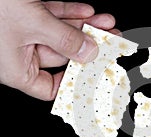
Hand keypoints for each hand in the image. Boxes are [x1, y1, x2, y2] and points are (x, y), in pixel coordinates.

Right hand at [0, 0, 116, 99]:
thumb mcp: (31, 24)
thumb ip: (63, 39)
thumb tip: (89, 52)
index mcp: (16, 70)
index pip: (51, 87)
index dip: (74, 82)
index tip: (94, 74)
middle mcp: (20, 54)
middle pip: (63, 55)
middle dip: (89, 46)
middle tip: (111, 40)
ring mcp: (23, 33)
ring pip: (61, 34)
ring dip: (84, 27)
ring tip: (106, 24)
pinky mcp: (24, 14)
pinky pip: (52, 17)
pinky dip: (69, 13)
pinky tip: (87, 12)